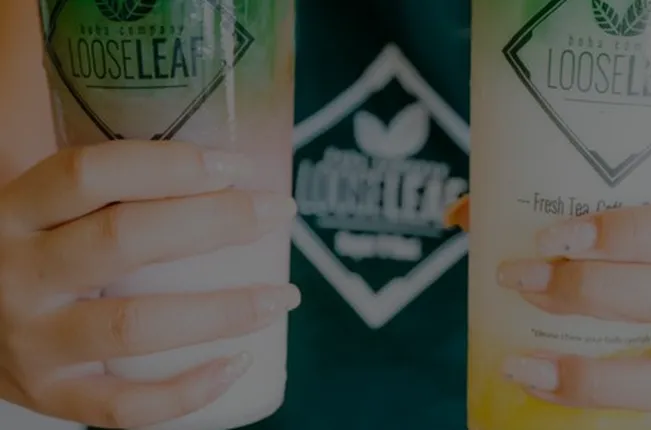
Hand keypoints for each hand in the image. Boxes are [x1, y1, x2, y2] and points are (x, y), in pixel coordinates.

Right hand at [0, 141, 299, 427]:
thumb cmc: (26, 250)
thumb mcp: (37, 201)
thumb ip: (87, 159)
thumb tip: (96, 50)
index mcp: (14, 211)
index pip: (88, 174)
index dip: (170, 164)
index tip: (238, 166)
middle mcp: (17, 274)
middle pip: (123, 240)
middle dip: (216, 222)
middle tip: (277, 212)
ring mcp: (32, 343)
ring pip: (134, 325)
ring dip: (223, 310)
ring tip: (282, 296)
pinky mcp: (51, 397)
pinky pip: (123, 407)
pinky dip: (187, 393)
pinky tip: (240, 363)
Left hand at [496, 192, 650, 429]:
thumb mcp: (645, 228)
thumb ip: (556, 216)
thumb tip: (459, 214)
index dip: (624, 231)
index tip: (551, 237)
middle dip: (591, 292)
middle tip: (522, 285)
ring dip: (596, 378)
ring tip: (524, 368)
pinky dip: (631, 429)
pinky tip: (569, 415)